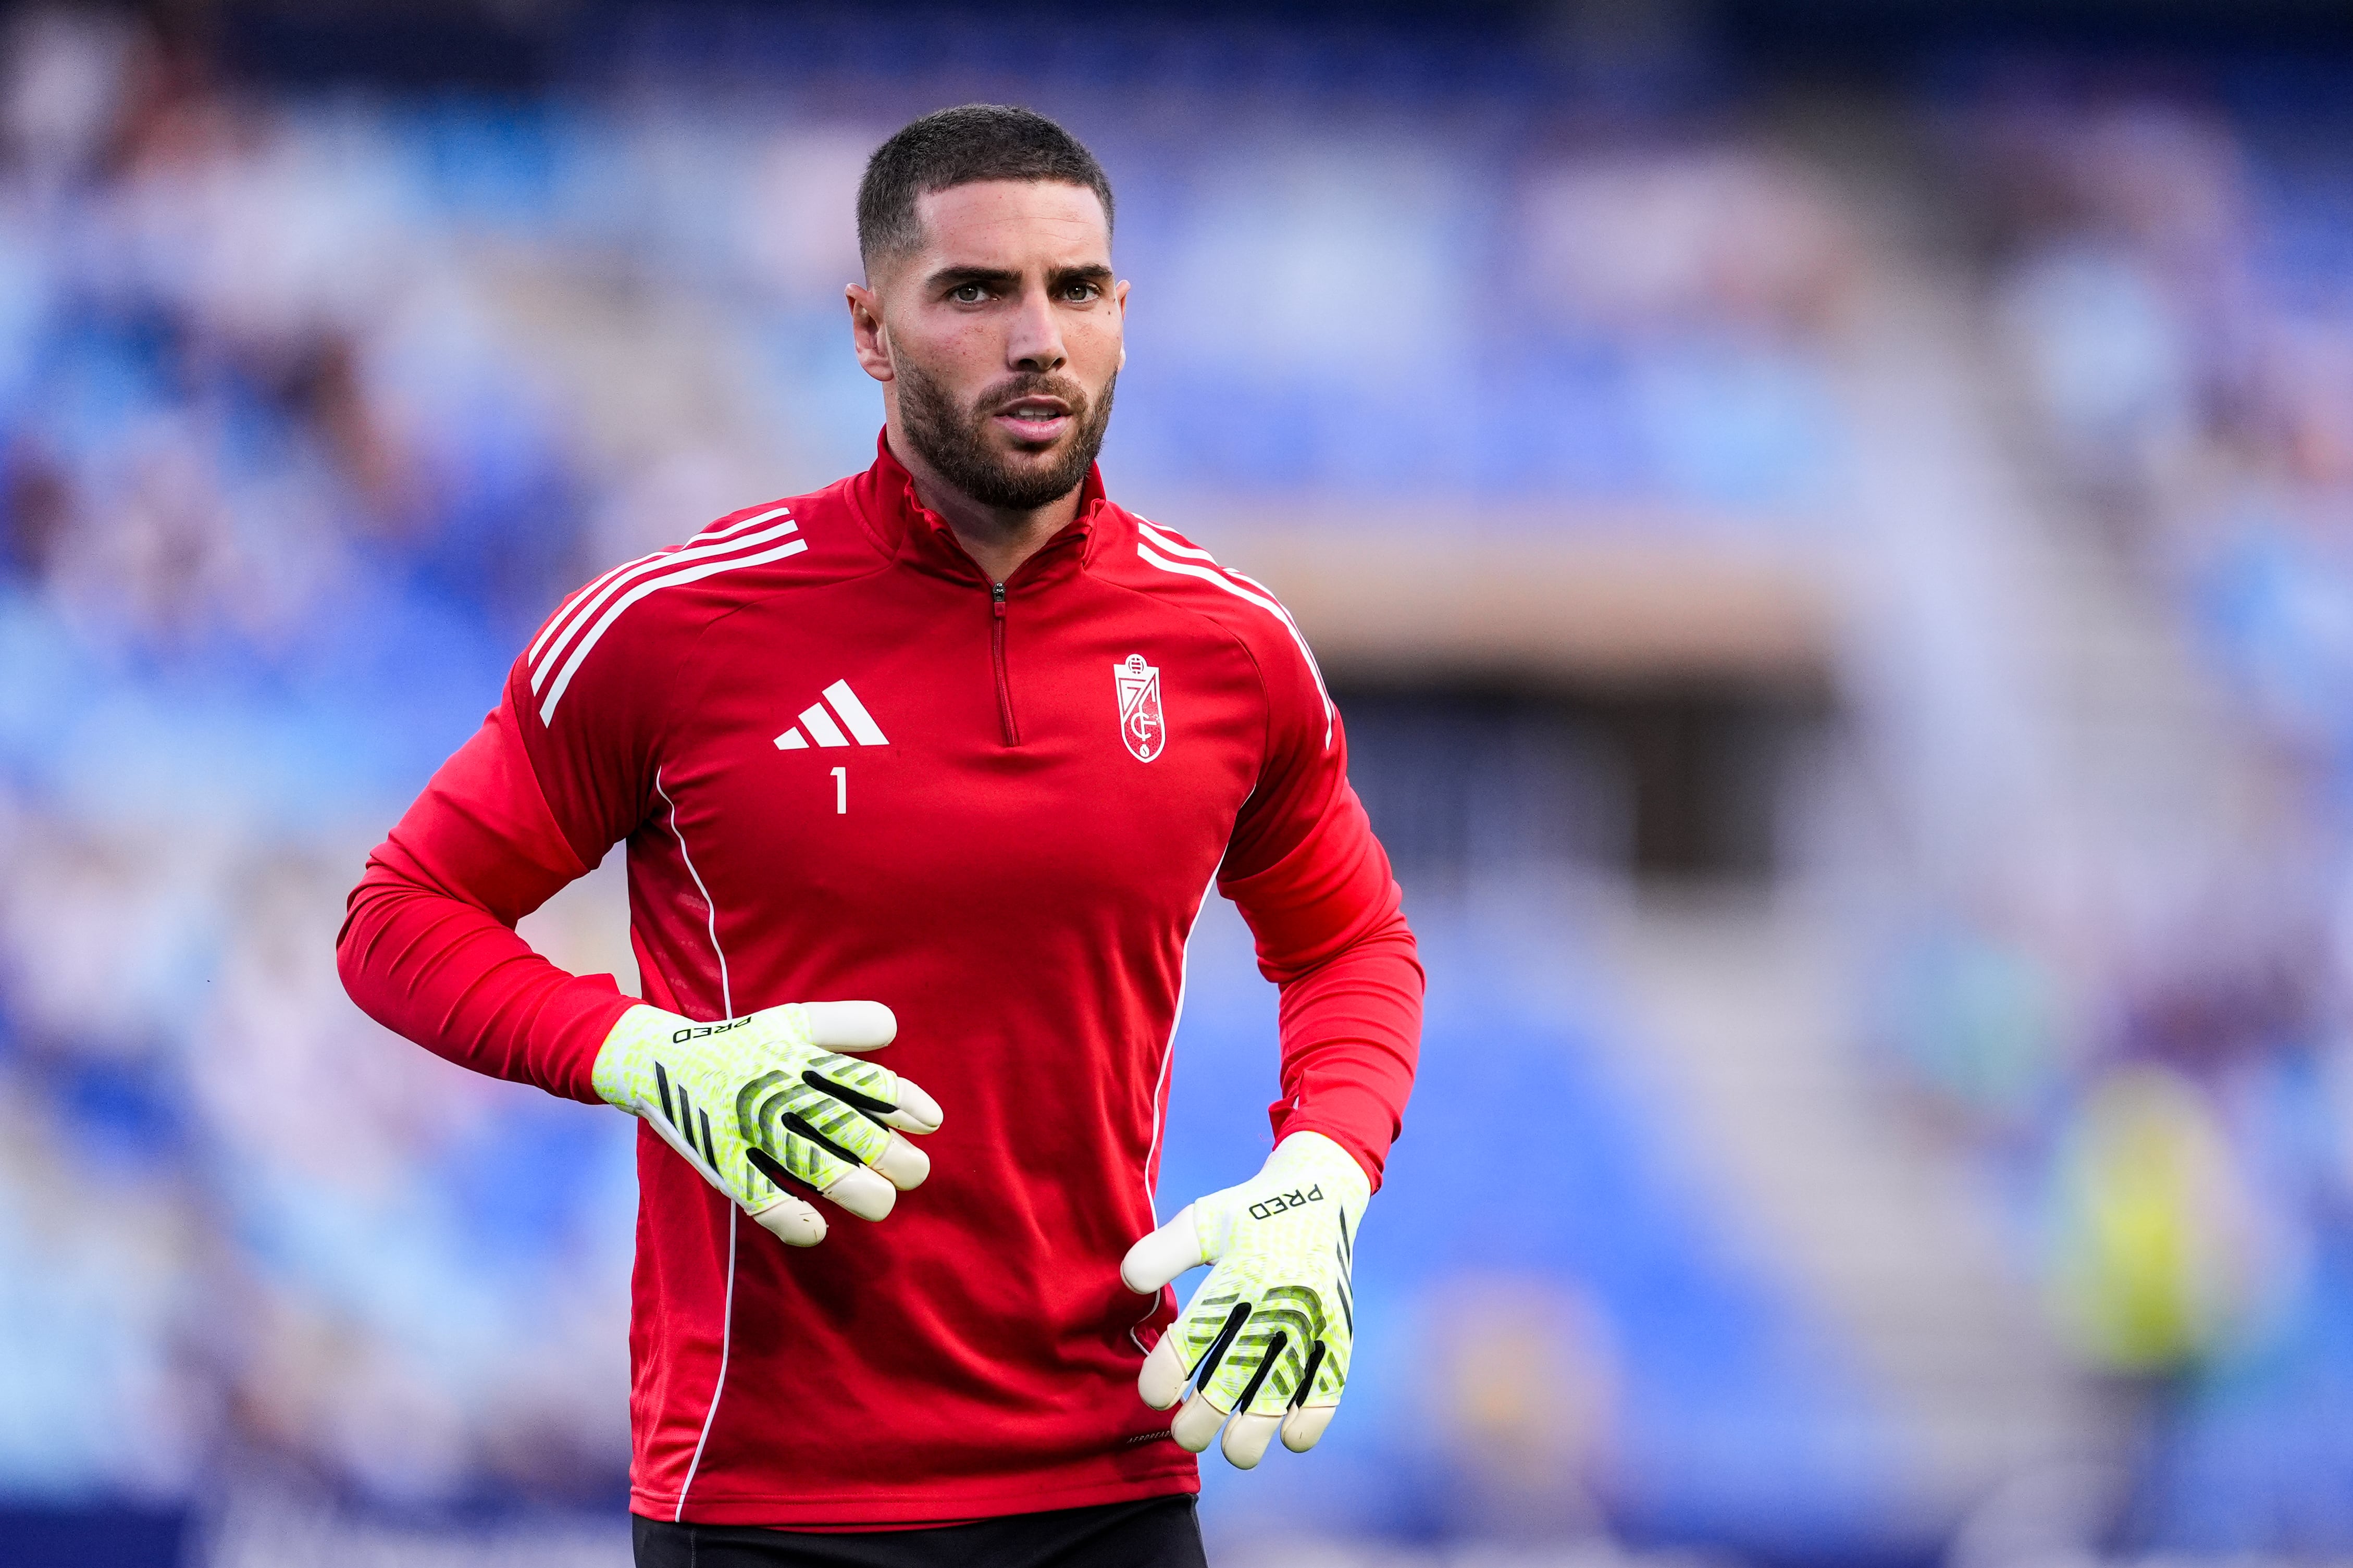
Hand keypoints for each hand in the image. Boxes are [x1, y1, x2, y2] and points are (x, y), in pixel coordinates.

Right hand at [592, 1001, 942, 1246]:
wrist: (655, 1061)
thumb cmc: (739, 1044)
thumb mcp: (791, 1020)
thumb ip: (844, 1024)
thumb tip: (894, 1033)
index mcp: (800, 1054)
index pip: (866, 1082)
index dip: (905, 1104)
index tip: (930, 1123)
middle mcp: (779, 1089)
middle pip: (851, 1129)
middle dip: (894, 1157)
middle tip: (914, 1172)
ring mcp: (749, 1129)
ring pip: (817, 1168)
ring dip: (859, 1191)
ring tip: (880, 1201)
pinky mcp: (722, 1163)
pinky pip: (762, 1201)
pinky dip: (793, 1222)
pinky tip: (817, 1232)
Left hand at [1120, 1131, 1367, 1468]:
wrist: (1320, 1190)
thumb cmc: (1248, 1212)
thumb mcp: (1203, 1219)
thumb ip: (1163, 1251)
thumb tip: (1129, 1282)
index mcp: (1237, 1272)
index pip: (1193, 1336)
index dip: (1166, 1375)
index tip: (1153, 1395)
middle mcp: (1275, 1298)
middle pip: (1234, 1375)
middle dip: (1203, 1419)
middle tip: (1184, 1435)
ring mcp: (1310, 1318)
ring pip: (1281, 1389)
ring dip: (1256, 1430)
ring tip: (1234, 1452)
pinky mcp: (1338, 1330)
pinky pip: (1329, 1382)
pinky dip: (1312, 1416)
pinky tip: (1289, 1438)